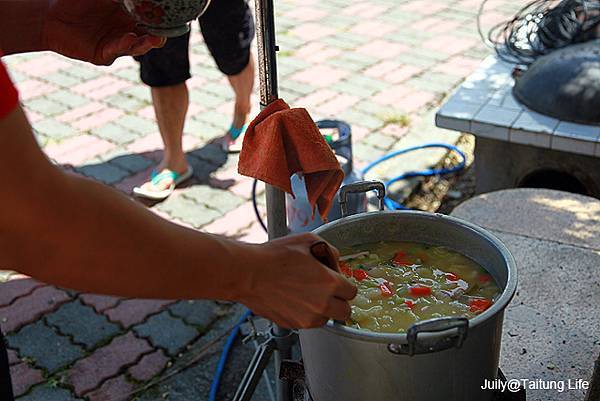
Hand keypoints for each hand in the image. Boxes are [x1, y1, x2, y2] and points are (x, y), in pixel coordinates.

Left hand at [43, 0, 164, 64]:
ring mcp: (116, 44)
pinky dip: (123, 45)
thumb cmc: (73, 1)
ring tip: (155, 38)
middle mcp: (126, 31)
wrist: (48, 17)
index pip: (150, 18)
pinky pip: (116, 51)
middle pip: (149, 35)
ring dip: (146, 43)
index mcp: (128, 15)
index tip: (174, 15)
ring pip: (137, 46)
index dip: (162, 18)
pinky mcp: (104, 55)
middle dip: (160, 34)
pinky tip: (129, 38)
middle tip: (168, 30)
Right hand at [239, 233, 356, 328]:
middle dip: (340, 301)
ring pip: (327, 320)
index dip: (345, 285)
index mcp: (330, 283)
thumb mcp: (309, 241)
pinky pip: (308, 323)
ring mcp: (307, 317)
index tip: (338, 282)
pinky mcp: (293, 324)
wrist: (249, 274)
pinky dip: (306, 314)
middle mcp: (322, 304)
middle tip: (329, 292)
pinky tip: (295, 299)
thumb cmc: (275, 256)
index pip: (352, 292)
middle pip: (345, 312)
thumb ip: (330, 251)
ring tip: (308, 295)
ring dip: (323, 310)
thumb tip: (335, 261)